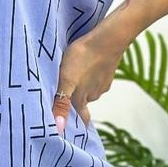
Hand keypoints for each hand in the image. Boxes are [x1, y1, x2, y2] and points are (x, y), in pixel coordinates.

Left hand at [52, 13, 132, 132]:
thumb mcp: (66, 80)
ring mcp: (102, 82)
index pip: (79, 117)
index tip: (69, 126)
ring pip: (89, 89)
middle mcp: (93, 94)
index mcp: (81, 98)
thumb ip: (61, 102)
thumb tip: (59, 128)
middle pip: (81, 103)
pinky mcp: (107, 70)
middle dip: (73, 102)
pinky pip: (95, 77)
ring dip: (81, 87)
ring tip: (71, 79)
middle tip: (62, 97)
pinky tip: (84, 67)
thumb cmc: (83, 57)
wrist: (108, 38)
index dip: (73, 121)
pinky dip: (89, 75)